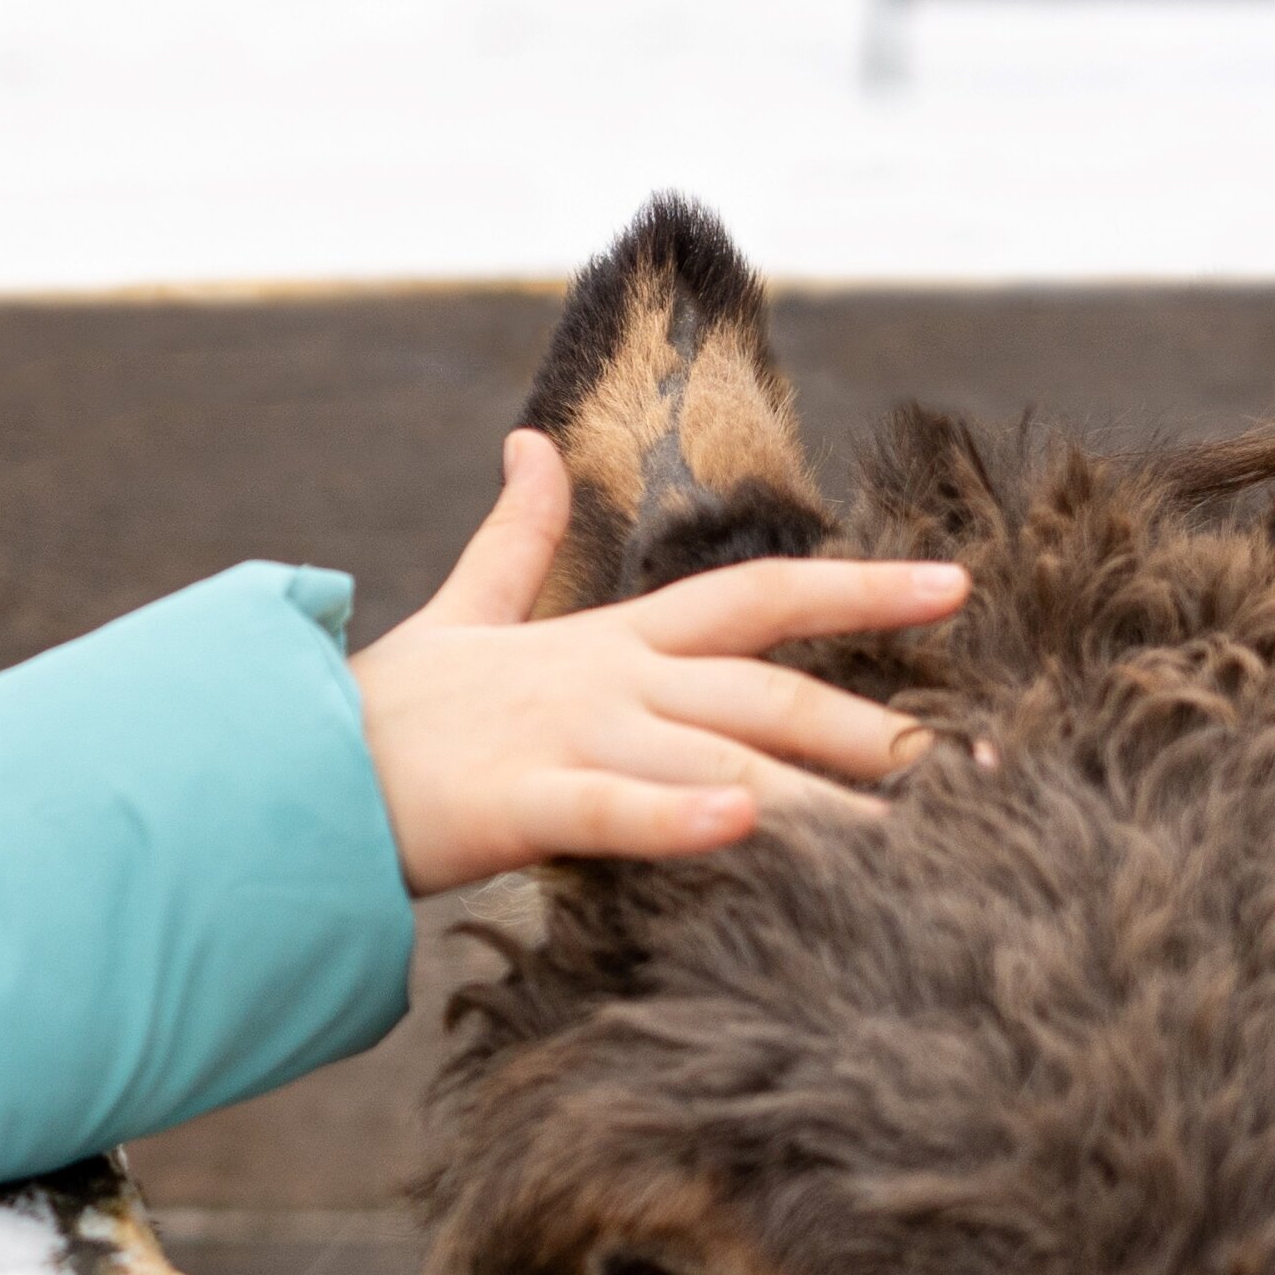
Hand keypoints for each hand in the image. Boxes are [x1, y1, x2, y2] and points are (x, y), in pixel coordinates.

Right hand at [351, 431, 964, 895]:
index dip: (860, 589)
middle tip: (986, 765)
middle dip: (885, 728)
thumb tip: (530, 443)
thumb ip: (513, 536)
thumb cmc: (386, 711)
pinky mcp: (515, 802)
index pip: (756, 597)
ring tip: (917, 831)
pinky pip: (614, 808)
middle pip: (769, 689)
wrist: (287, 767)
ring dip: (823, 790)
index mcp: (606, 639)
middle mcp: (605, 679)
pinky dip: (682, 815)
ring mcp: (565, 735)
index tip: (958, 589)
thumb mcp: (461, 611)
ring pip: (720, 754)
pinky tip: (750, 826)